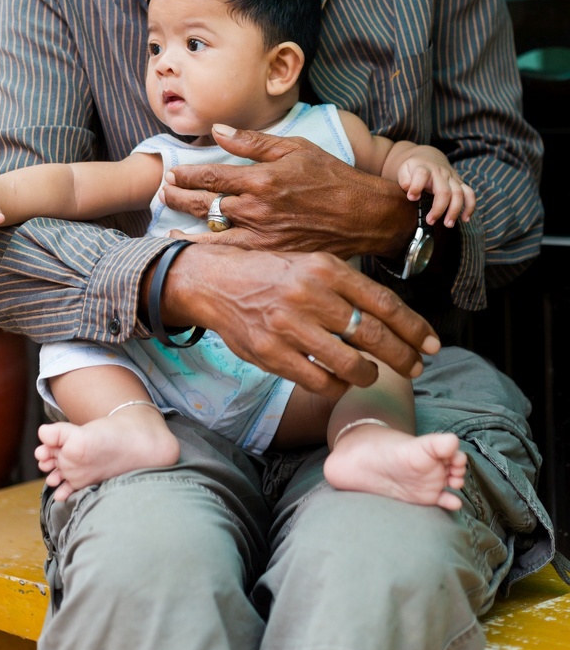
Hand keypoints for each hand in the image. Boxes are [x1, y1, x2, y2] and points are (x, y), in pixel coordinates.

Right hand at [154, 244, 439, 398]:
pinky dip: (337, 385)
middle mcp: (310, 294)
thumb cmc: (273, 274)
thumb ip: (348, 286)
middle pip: (374, 335)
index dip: (414, 328)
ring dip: (370, 375)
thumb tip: (393, 316)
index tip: (432, 344)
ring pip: (351, 363)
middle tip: (417, 367)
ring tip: (374, 375)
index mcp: (326, 268)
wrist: (217, 281)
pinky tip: (340, 381)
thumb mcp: (311, 264)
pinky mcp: (272, 353)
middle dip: (404, 356)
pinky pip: (320, 380)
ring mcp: (290, 326)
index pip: (384, 302)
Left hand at [161, 124, 415, 258]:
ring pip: (212, 235)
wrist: (363, 216)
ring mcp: (263, 237)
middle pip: (204, 205)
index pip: (211, 177)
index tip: (171, 173)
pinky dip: (210, 254)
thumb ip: (253, 142)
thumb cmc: (331, 177)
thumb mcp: (295, 148)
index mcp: (261, 179)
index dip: (186, 175)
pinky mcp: (271, 257)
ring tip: (168, 226)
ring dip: (185, 229)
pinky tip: (196, 252)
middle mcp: (258, 210)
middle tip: (162, 194)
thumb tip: (217, 130)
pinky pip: (232, 256)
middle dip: (177, 198)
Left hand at [396, 158, 475, 226]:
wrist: (428, 157)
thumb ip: (404, 181)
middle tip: (430, 221)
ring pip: (458, 194)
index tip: (411, 198)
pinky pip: (469, 194)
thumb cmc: (415, 167)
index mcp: (424, 168)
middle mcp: (440, 173)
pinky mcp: (460, 183)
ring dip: (455, 211)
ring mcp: (452, 178)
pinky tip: (465, 218)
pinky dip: (470, 207)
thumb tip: (411, 195)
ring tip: (448, 224)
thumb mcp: (404, 170)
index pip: (422, 174)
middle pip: (444, 191)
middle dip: (439, 209)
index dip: (416, 186)